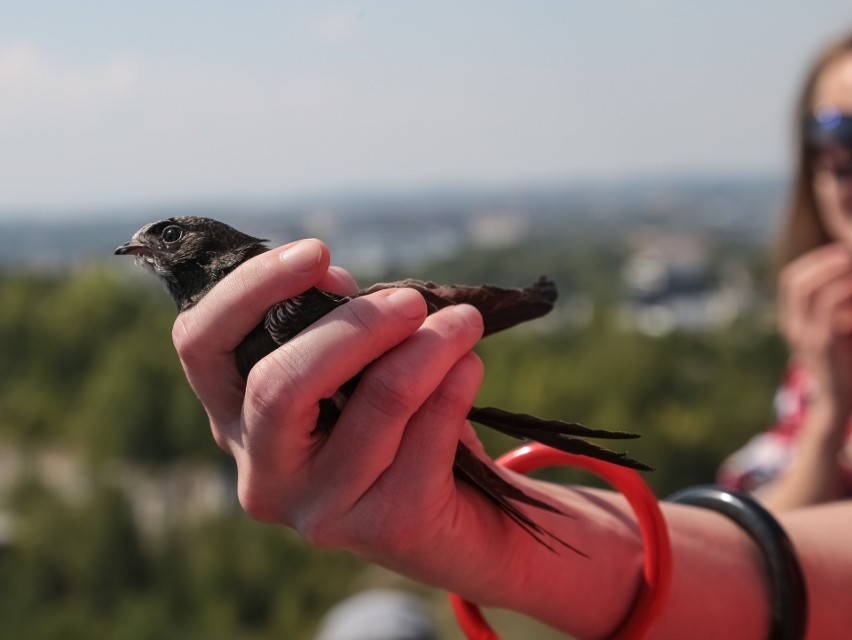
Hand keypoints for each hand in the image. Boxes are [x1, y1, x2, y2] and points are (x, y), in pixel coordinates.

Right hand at [169, 238, 525, 597]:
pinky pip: (428, 434)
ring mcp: (322, 511)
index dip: (250, 288)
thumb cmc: (392, 424)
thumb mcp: (352, 367)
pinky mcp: (387, 527)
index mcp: (236, 419)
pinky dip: (455, 385)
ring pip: (376, 402)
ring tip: (463, 322)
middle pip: (279, 383)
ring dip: (429, 347)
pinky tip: (470, 365)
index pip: (202, 345)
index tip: (317, 251)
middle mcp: (264, 474)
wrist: (458, 515)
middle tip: (410, 301)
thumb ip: (331, 324)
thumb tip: (332, 278)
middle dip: (353, 326)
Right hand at [779, 242, 851, 424]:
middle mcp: (791, 326)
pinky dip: (844, 292)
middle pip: (794, 281)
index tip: (841, 251)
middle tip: (848, 252)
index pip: (791, 280)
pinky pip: (828, 307)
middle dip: (822, 262)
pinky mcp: (820, 343)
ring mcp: (803, 335)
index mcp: (792, 321)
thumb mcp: (837, 331)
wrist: (840, 402)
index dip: (814, 261)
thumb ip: (837, 309)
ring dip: (836, 274)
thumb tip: (848, 279)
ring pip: (810, 290)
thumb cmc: (845, 364)